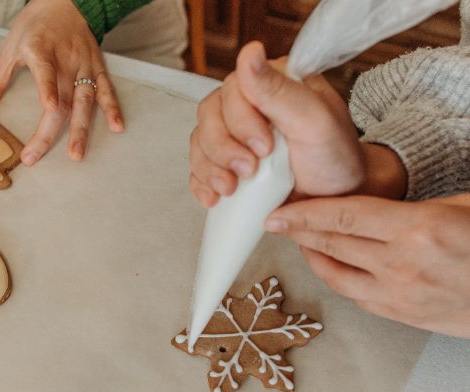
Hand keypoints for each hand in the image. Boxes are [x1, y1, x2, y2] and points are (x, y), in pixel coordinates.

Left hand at [0, 0, 123, 163]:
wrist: (65, 2)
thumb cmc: (34, 27)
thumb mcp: (10, 48)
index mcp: (40, 49)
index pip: (45, 69)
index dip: (47, 88)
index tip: (49, 106)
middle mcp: (65, 58)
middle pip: (61, 98)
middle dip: (48, 131)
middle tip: (35, 155)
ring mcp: (83, 64)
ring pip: (84, 100)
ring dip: (81, 129)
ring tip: (76, 154)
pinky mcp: (96, 67)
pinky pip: (106, 89)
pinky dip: (112, 108)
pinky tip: (117, 126)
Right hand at [189, 41, 365, 206]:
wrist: (334, 200)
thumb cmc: (334, 158)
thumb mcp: (314, 121)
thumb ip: (279, 89)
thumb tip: (250, 51)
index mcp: (272, 84)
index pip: (232, 90)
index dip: (240, 122)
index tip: (264, 149)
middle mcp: (248, 104)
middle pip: (209, 116)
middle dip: (224, 149)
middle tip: (250, 171)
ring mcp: (233, 134)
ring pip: (199, 142)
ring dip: (210, 168)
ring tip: (233, 188)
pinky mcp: (224, 161)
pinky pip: (196, 167)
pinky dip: (202, 183)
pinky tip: (216, 196)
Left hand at [266, 194, 469, 337]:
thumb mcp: (464, 205)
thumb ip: (416, 206)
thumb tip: (375, 203)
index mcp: (419, 230)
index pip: (342, 217)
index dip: (303, 214)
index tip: (277, 213)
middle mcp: (403, 266)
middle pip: (332, 246)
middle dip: (299, 232)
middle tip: (279, 222)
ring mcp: (402, 296)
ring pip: (336, 276)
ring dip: (313, 257)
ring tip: (301, 241)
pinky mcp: (405, 317)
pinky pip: (357, 297)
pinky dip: (338, 279)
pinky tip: (332, 266)